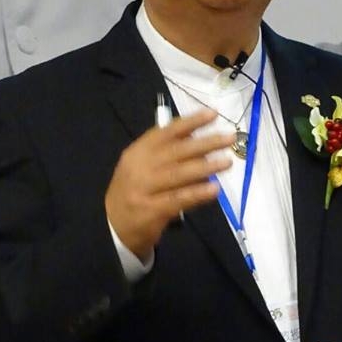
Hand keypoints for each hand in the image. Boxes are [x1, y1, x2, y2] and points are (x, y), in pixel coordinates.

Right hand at [105, 109, 234, 259]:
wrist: (112, 226)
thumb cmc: (134, 191)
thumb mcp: (141, 166)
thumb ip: (165, 152)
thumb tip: (198, 137)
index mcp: (138, 151)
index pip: (166, 132)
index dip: (190, 122)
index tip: (213, 114)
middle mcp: (139, 167)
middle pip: (176, 151)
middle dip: (205, 143)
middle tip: (229, 138)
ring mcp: (144, 189)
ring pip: (179, 174)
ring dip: (206, 166)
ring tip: (227, 161)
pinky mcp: (151, 211)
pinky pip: (178, 199)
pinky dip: (197, 193)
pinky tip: (214, 189)